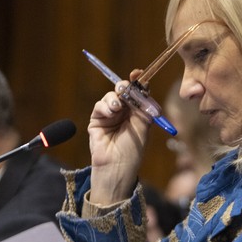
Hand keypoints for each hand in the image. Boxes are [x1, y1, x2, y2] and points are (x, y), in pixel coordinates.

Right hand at [88, 71, 150, 204]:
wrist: (117, 167)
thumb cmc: (133, 151)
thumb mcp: (143, 127)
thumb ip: (143, 107)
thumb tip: (145, 88)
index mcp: (137, 114)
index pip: (138, 93)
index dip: (138, 83)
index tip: (139, 74)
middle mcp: (124, 113)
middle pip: (123, 91)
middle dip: (124, 86)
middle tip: (125, 87)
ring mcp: (110, 116)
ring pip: (111, 96)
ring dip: (114, 98)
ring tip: (117, 107)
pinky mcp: (97, 120)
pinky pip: (100, 106)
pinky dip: (105, 106)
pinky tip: (111, 112)